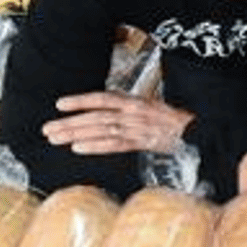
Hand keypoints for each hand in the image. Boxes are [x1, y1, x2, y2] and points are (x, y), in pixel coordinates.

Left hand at [41, 91, 193, 154]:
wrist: (200, 132)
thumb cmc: (174, 122)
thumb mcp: (150, 109)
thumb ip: (128, 112)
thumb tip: (105, 116)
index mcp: (134, 101)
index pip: (102, 98)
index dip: (80, 100)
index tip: (59, 104)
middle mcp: (133, 112)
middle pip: (95, 116)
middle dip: (69, 122)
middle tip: (46, 129)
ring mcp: (137, 128)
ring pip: (101, 129)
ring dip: (76, 133)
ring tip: (55, 138)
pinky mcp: (143, 143)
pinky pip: (116, 144)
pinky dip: (96, 146)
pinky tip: (79, 148)